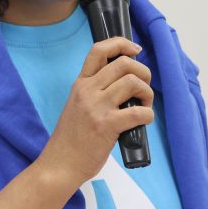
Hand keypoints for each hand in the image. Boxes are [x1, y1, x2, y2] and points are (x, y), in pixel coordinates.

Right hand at [37, 37, 153, 188]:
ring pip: (133, 82)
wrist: (59, 164)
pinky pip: (139, 112)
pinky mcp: (107, 125)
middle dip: (143, 73)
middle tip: (144, 89)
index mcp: (80, 84)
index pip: (99, 50)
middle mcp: (87, 90)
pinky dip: (148, 115)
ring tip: (144, 106)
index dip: (121, 44)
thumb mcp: (77, 106)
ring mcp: (96, 107)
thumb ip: (95, 92)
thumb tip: (126, 83)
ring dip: (147, 94)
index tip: (135, 50)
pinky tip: (143, 121)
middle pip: (124, 63)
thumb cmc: (71, 139)